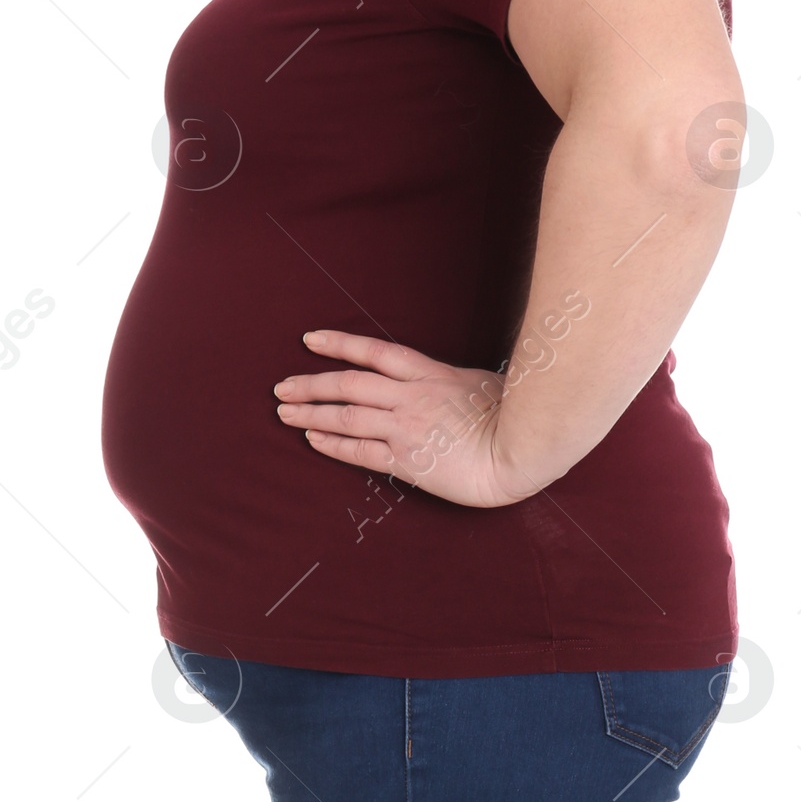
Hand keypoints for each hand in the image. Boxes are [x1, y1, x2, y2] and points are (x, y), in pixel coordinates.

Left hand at [273, 331, 525, 508]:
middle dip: (310, 384)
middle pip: (348, 384)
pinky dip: (333, 443)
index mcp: (428, 373)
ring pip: (347, 416)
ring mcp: (406, 428)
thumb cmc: (512, 416)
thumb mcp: (477, 383)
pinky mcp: (407, 461)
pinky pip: (360, 451)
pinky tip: (312, 439)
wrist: (519, 451)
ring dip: (311, 413)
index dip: (339, 343)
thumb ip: (448, 381)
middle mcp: (410, 396)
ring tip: (284, 413)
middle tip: (281, 387)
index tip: (310, 341)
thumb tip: (436, 382)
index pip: (373, 352)